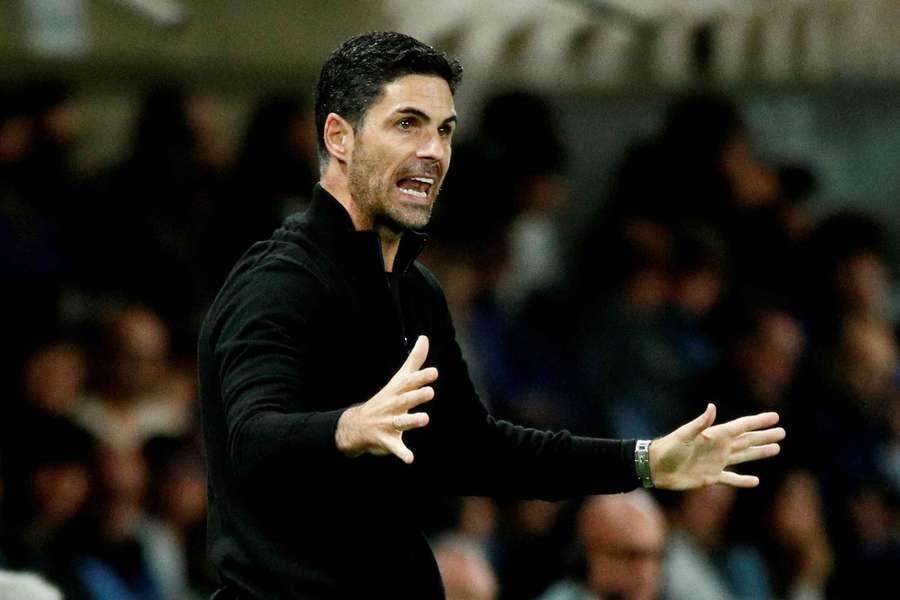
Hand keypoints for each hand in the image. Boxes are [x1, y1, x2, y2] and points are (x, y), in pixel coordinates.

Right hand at [335, 335, 436, 463]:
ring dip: (412, 421)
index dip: (420, 378)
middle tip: (430, 392)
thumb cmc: (385, 400)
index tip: (434, 372)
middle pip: (405, 400)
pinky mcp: (387, 441)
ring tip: (424, 419)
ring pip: (401, 423)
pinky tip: (410, 459)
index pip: (409, 383)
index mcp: (396, 392)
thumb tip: (425, 338)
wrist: (356, 426)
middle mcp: (392, 406)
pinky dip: (402, 453)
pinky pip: (395, 448)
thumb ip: (414, 361)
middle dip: (416, 396)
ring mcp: (388, 423)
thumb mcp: (398, 380)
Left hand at [649, 404, 784, 489]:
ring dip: (759, 453)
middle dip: (764, 436)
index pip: (742, 427)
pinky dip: (743, 480)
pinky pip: (731, 479)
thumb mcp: (684, 434)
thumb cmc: (667, 448)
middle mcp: (718, 447)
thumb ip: (700, 423)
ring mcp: (716, 462)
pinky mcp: (711, 477)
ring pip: (743, 456)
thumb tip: (712, 407)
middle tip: (782, 432)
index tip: (775, 417)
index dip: (758, 422)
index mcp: (714, 435)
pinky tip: (755, 480)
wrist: (654, 467)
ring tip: (776, 449)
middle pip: (747, 440)